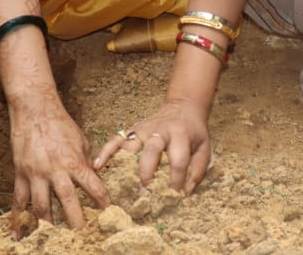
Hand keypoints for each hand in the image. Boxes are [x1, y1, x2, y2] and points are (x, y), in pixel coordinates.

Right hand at [8, 95, 108, 231]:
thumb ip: (86, 161)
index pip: (93, 186)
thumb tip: (94, 177)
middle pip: (67, 202)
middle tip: (83, 237)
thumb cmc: (61, 124)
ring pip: (41, 206)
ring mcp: (36, 174)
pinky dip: (17, 219)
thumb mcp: (80, 140)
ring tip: (54, 240)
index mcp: (74, 161)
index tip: (109, 213)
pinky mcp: (21, 174)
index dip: (102, 201)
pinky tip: (17, 235)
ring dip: (48, 225)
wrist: (34, 110)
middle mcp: (55, 170)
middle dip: (76, 222)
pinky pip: (18, 201)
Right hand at [93, 99, 210, 194]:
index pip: (178, 159)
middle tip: (145, 192)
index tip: (175, 194)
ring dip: (124, 166)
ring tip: (118, 185)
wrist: (183, 107)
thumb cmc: (193, 132)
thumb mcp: (204, 148)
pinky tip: (98, 165)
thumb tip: (185, 192)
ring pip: (131, 146)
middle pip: (151, 151)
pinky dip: (106, 151)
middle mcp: (160, 131)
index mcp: (180, 134)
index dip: (177, 179)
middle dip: (147, 173)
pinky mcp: (132, 129)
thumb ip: (198, 171)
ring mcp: (143, 129)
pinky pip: (116, 139)